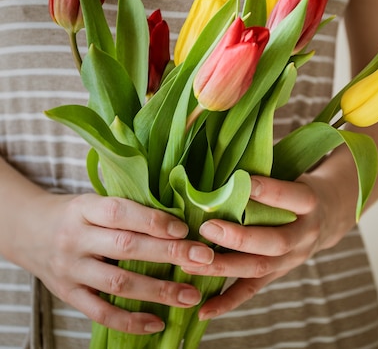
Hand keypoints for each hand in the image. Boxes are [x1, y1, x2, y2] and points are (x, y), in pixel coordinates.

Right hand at [7, 192, 215, 334]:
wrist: (29, 231)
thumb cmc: (76, 214)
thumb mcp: (95, 201)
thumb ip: (129, 210)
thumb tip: (180, 222)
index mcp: (84, 209)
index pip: (120, 213)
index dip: (153, 221)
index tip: (184, 229)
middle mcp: (75, 239)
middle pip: (126, 247)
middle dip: (169, 254)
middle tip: (204, 259)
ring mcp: (70, 269)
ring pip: (118, 283)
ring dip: (158, 291)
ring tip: (191, 296)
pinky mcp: (68, 295)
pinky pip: (100, 312)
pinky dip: (130, 321)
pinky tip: (158, 322)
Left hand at [180, 173, 357, 319]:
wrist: (331, 215)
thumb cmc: (300, 187)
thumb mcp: (295, 171)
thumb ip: (267, 168)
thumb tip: (224, 153)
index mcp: (310, 202)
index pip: (291, 197)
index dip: (269, 191)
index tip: (242, 181)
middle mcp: (304, 234)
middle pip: (274, 241)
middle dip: (239, 238)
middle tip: (207, 228)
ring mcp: (292, 258)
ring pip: (259, 268)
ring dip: (224, 267)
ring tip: (192, 263)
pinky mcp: (278, 273)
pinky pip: (252, 291)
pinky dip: (227, 302)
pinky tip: (203, 309)